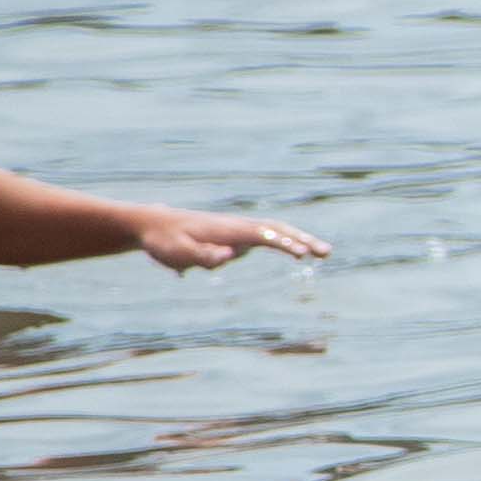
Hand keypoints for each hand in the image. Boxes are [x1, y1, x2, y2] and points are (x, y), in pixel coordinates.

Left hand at [134, 211, 329, 272]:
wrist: (152, 225)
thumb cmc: (165, 241)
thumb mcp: (178, 253)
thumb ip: (202, 256)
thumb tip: (229, 256)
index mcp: (227, 229)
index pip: (263, 235)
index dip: (283, 244)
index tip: (303, 255)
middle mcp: (237, 226)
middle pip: (277, 229)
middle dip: (304, 240)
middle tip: (328, 252)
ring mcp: (238, 231)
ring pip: (275, 232)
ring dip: (299, 240)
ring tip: (321, 254)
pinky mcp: (235, 238)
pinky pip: (267, 239)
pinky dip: (286, 242)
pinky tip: (298, 253)